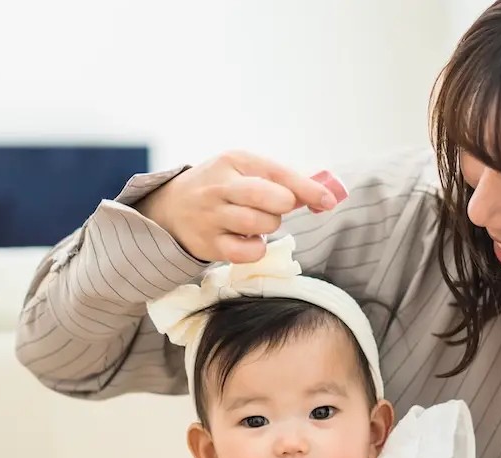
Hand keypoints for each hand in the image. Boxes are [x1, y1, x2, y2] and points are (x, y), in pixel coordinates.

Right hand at [135, 150, 345, 263]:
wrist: (171, 207)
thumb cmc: (224, 188)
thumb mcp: (247, 171)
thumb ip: (284, 182)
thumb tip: (325, 197)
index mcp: (235, 160)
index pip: (278, 173)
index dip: (308, 189)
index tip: (329, 201)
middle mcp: (220, 185)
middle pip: (268, 197)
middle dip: (283, 206)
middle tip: (277, 208)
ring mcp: (212, 215)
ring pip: (260, 224)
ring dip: (269, 226)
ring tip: (258, 222)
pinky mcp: (208, 243)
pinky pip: (247, 252)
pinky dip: (256, 249)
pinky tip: (248, 240)